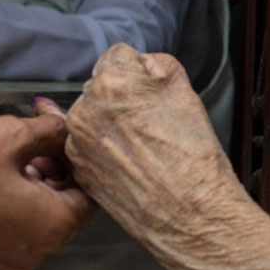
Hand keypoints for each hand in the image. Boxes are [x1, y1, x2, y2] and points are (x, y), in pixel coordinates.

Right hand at [0, 109, 97, 269]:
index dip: (80, 156)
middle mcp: (40, 250)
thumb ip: (51, 131)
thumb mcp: (11, 136)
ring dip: (38, 177)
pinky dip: (17, 195)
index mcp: (55, 226)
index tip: (64, 129)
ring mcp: (13, 257)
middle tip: (39, 129)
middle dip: (58, 162)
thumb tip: (66, 127)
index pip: (92, 192)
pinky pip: (18, 222)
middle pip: (68, 202)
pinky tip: (0, 168)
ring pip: (42, 212)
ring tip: (17, 145)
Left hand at [62, 46, 246, 257]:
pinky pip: (88, 146)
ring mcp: (77, 143)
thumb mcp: (184, 90)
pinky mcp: (79, 170)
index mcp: (111, 82)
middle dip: (121, 98)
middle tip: (151, 123)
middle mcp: (85, 110)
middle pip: (101, 87)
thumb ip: (156, 65)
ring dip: (110, 124)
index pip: (118, 56)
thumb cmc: (191, 156)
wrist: (190, 213)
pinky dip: (104, 150)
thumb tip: (141, 65)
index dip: (140, 73)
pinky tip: (132, 163)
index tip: (152, 92)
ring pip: (92, 117)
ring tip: (143, 147)